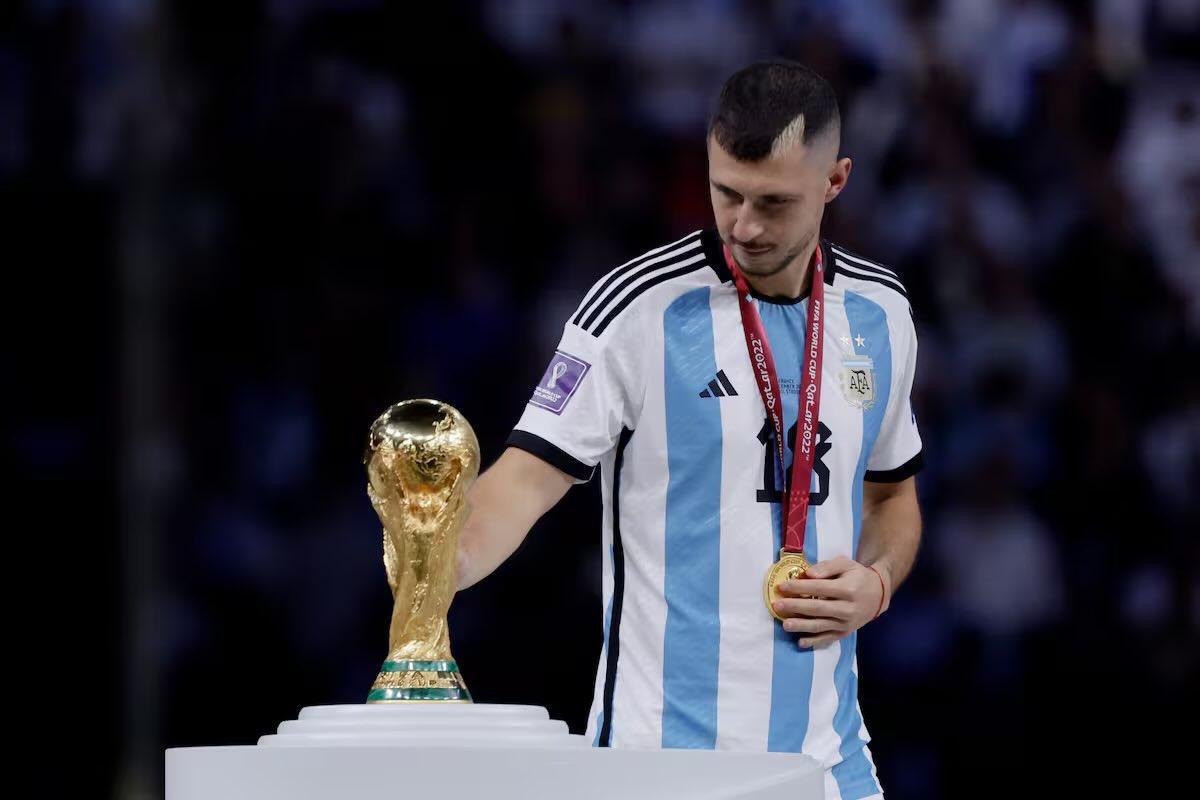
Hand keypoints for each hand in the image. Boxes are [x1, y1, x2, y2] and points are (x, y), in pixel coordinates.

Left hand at [771, 556, 887, 648]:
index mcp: (848, 589)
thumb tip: (807, 574)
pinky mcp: (844, 633)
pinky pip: (827, 639)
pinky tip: (800, 642)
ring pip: (821, 626)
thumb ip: (827, 567)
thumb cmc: (857, 576)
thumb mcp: (845, 564)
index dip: (799, 587)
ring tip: (784, 624)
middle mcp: (848, 608)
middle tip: (777, 605)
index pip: (819, 588)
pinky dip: (814, 642)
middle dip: (796, 607)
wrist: (877, 595)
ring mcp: (846, 623)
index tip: (782, 586)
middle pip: (818, 609)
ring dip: (801, 626)